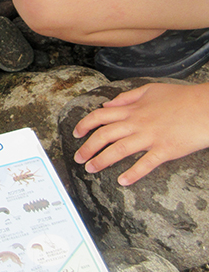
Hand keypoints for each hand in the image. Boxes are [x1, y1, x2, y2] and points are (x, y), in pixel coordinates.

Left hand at [73, 82, 208, 184]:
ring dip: (102, 160)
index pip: (100, 116)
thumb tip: (107, 104)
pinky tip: (122, 181)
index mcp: (132, 109)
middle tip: (77, 159)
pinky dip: (133, 173)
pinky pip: (146, 164)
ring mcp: (150, 137)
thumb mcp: (150, 90)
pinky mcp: (165, 150)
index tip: (75, 134)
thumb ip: (127, 97)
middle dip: (87, 148)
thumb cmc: (181, 97)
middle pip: (104, 135)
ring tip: (90, 169)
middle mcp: (137, 123)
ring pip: (118, 150)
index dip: (84, 125)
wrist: (206, 106)